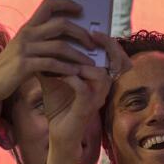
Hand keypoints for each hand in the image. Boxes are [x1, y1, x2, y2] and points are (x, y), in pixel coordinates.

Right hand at [0, 0, 95, 100]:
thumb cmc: (10, 67)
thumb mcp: (24, 48)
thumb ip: (40, 40)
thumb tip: (67, 39)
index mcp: (28, 26)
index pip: (48, 4)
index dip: (66, 3)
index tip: (81, 9)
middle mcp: (27, 33)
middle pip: (61, 24)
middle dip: (81, 33)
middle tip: (92, 43)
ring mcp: (25, 49)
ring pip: (60, 46)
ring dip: (78, 54)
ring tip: (89, 62)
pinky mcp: (24, 65)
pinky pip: (52, 64)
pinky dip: (66, 68)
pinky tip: (76, 73)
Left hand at [40, 33, 130, 149]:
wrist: (59, 134)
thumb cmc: (61, 106)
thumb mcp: (59, 78)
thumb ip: (56, 60)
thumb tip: (45, 39)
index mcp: (100, 78)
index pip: (115, 56)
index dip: (108, 41)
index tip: (94, 29)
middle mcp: (103, 87)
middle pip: (117, 62)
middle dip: (107, 46)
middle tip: (92, 35)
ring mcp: (97, 98)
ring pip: (101, 74)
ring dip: (84, 63)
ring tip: (68, 56)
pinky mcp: (86, 109)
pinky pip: (83, 89)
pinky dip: (72, 79)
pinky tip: (59, 74)